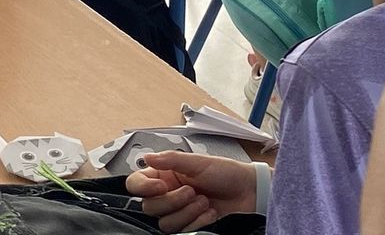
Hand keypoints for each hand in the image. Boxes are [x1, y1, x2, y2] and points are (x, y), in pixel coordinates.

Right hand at [125, 151, 258, 231]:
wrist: (248, 193)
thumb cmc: (225, 173)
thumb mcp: (198, 162)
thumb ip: (171, 159)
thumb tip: (146, 157)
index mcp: (164, 175)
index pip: (136, 184)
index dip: (144, 187)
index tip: (161, 185)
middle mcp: (167, 194)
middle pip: (149, 207)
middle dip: (172, 201)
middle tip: (192, 191)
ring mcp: (178, 212)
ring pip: (165, 222)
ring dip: (187, 212)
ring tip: (204, 202)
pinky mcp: (190, 227)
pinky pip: (182, 232)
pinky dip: (198, 222)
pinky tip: (210, 212)